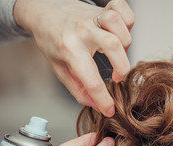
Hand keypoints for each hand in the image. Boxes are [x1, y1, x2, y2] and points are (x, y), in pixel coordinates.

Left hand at [13, 0, 134, 116]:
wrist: (44, 9)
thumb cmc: (52, 38)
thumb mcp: (59, 67)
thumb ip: (77, 88)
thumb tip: (95, 104)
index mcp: (69, 48)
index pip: (91, 79)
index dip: (103, 100)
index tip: (109, 109)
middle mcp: (82, 31)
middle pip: (114, 47)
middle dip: (122, 68)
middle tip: (117, 76)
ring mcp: (93, 16)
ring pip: (119, 26)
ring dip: (125, 43)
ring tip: (117, 51)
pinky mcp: (103, 6)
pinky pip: (123, 9)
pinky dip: (127, 21)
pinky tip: (120, 32)